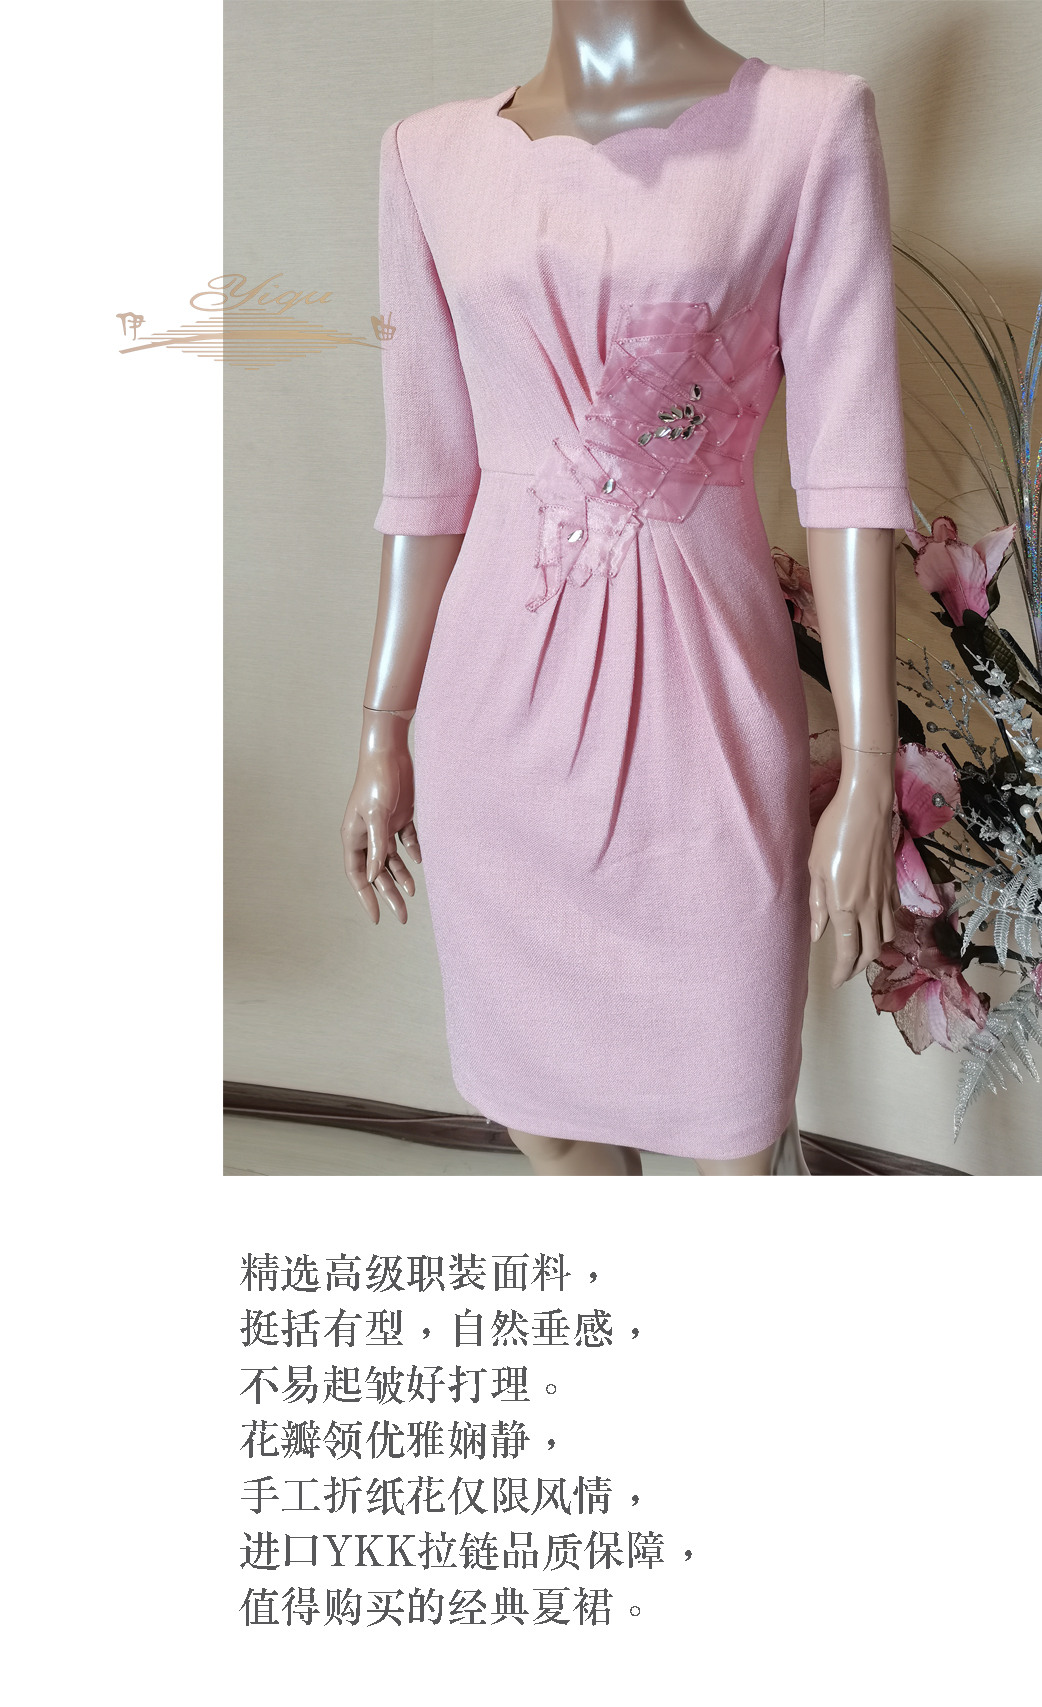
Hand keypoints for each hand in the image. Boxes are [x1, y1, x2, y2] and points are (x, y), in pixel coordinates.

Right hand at [341, 713, 421, 923]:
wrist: (391, 751)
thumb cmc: (378, 780)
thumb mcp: (377, 815)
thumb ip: (377, 845)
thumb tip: (375, 876)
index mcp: (354, 835)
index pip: (358, 875)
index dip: (366, 897)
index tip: (377, 917)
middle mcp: (367, 834)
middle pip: (378, 872)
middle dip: (389, 894)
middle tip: (403, 916)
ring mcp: (384, 826)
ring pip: (393, 860)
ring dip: (403, 876)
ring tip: (414, 893)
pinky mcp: (401, 816)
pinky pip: (407, 841)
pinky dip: (413, 852)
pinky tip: (421, 860)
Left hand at [808, 757, 899, 987]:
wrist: (866, 808)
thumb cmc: (833, 834)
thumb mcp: (815, 869)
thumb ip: (817, 905)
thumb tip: (817, 934)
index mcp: (845, 906)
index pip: (848, 952)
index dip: (842, 972)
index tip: (835, 982)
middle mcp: (869, 907)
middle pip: (871, 951)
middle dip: (858, 967)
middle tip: (846, 972)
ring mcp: (885, 896)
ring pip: (886, 936)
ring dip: (874, 950)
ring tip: (859, 951)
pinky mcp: (894, 884)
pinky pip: (893, 917)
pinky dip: (884, 929)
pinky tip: (873, 924)